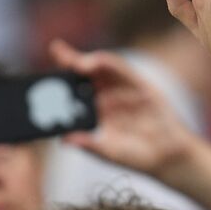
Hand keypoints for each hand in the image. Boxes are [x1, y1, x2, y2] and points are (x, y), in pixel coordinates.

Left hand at [48, 39, 193, 176]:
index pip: (75, 91)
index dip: (60, 81)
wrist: (167, 158)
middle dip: (71, 60)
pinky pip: (122, 69)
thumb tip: (63, 139)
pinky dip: (108, 63)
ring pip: (102, 67)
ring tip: (74, 62)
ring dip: (88, 60)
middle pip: (86, 73)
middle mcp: (108, 95)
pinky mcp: (140, 85)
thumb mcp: (108, 152)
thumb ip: (88, 144)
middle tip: (56, 50)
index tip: (43, 76)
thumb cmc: (136, 156)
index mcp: (96, 110)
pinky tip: (94, 63)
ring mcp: (124, 88)